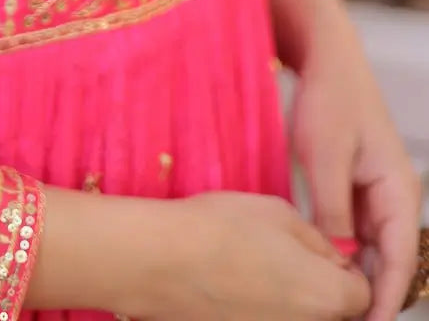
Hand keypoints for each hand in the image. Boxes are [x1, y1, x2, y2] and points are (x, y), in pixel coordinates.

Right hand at [148, 192, 372, 320]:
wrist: (161, 261)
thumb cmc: (223, 226)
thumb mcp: (280, 213)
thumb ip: (319, 242)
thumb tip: (334, 260)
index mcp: (327, 296)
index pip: (362, 294)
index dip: (346, 272)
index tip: (324, 256)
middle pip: (334, 315)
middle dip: (322, 292)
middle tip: (290, 264)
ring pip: (300, 320)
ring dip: (292, 304)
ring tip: (259, 275)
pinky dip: (263, 312)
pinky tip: (237, 290)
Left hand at [275, 0, 421, 320]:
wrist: (325, 57)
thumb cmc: (329, 98)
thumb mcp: (325, 156)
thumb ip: (332, 210)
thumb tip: (337, 260)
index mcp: (398, 189)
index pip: (400, 259)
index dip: (386, 298)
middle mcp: (393, 195)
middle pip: (387, 259)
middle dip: (367, 293)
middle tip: (338, 319)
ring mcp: (374, 191)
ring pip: (367, 248)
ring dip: (351, 274)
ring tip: (325, 304)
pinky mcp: (352, 185)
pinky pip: (351, 229)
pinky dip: (338, 250)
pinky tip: (317, 268)